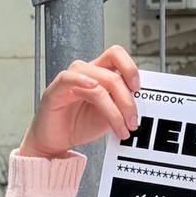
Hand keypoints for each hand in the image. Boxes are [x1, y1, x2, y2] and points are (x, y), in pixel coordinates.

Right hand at [17, 44, 140, 158]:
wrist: (58, 140)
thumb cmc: (80, 124)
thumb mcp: (108, 115)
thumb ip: (120, 105)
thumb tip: (138, 104)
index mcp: (100, 74)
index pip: (116, 56)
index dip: (130, 68)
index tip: (138, 89)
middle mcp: (87, 72)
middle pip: (113, 74)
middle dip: (127, 101)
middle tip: (132, 121)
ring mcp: (71, 79)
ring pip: (98, 82)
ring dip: (113, 108)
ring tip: (120, 127)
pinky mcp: (56, 89)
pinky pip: (68, 77)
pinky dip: (81, 80)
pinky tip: (92, 87)